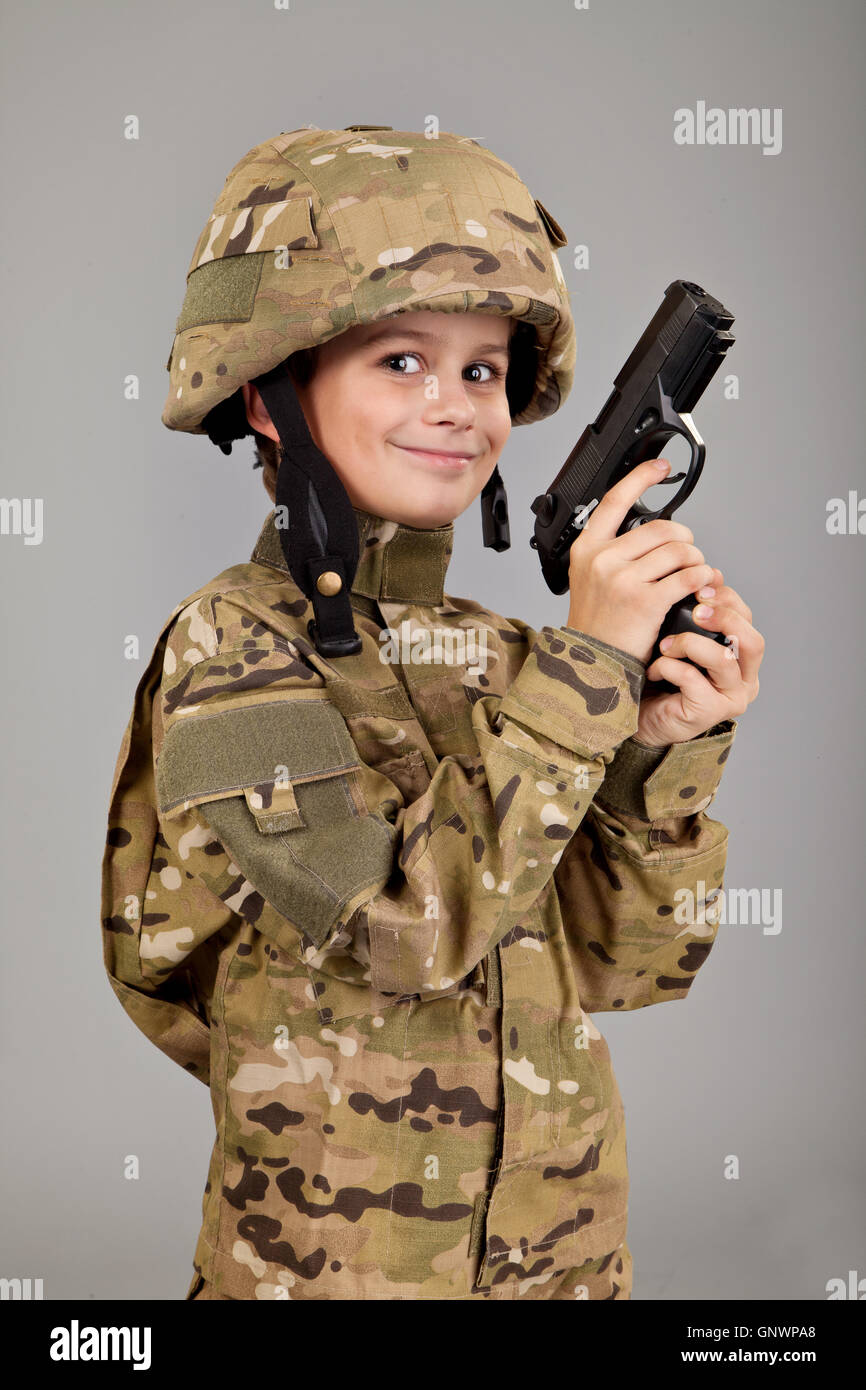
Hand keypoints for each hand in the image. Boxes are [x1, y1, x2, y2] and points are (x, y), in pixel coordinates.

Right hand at [565, 458, 716, 663]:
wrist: (590, 663)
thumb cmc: (596, 625)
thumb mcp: (590, 579)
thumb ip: (614, 552)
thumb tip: (656, 533)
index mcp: (587, 548)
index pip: (615, 499)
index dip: (641, 477)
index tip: (659, 466)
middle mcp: (602, 559)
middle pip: (660, 527)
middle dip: (684, 539)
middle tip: (688, 553)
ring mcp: (622, 579)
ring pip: (678, 550)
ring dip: (696, 560)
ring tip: (695, 573)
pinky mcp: (644, 600)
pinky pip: (687, 576)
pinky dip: (702, 578)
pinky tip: (701, 585)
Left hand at [634, 576, 763, 745]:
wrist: (636, 714)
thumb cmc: (659, 674)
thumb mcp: (680, 636)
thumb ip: (698, 612)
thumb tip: (710, 573)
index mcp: (742, 657)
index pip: (748, 619)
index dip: (727, 598)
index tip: (700, 586)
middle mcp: (745, 679)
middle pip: (753, 640)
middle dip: (724, 618)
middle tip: (695, 609)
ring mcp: (730, 698)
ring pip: (723, 659)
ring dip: (689, 644)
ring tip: (664, 645)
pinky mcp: (709, 713)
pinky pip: (693, 681)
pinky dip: (669, 668)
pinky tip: (654, 668)